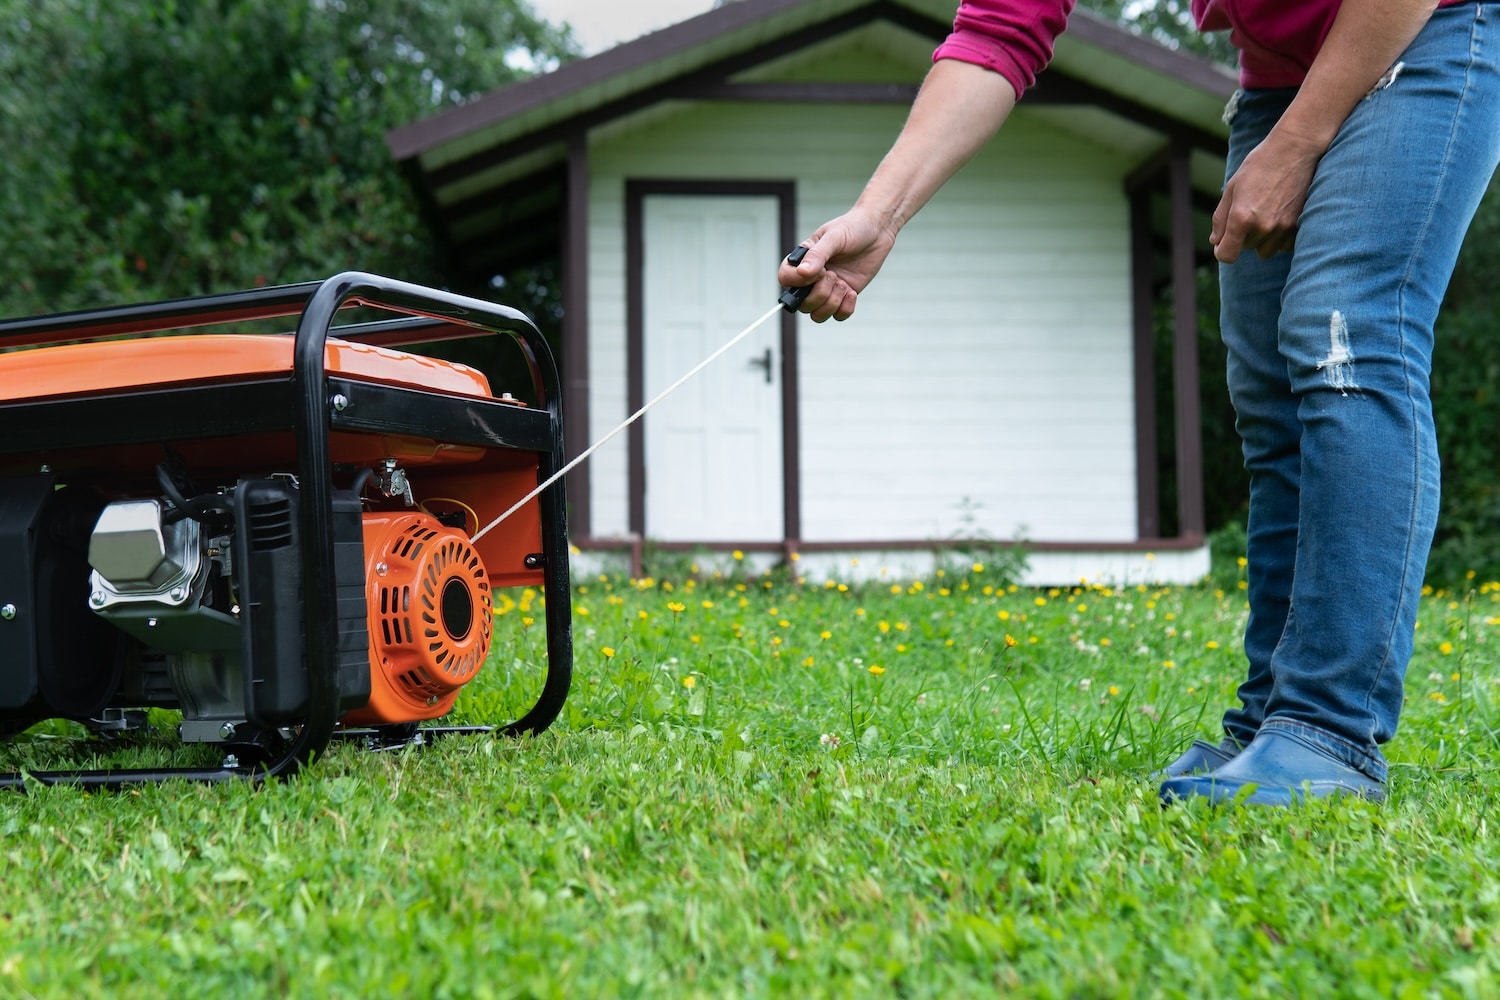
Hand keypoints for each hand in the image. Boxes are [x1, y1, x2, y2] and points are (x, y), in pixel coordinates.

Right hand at [777, 207, 897, 321]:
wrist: (877, 230)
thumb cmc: (852, 228)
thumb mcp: (833, 237)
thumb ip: (817, 255)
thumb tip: (802, 273)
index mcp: (803, 260)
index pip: (785, 279)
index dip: (798, 282)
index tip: (819, 271)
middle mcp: (812, 278)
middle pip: (801, 304)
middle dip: (819, 294)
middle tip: (834, 275)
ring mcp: (828, 289)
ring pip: (817, 315)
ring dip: (831, 303)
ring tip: (844, 284)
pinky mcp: (845, 296)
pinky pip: (838, 315)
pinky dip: (845, 308)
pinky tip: (852, 292)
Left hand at [1210, 131, 1322, 262]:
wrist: (1295, 148)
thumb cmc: (1259, 165)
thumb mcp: (1232, 188)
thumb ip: (1221, 218)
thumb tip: (1216, 241)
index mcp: (1241, 218)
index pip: (1227, 255)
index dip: (1222, 251)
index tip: (1223, 243)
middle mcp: (1263, 226)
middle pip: (1246, 248)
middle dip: (1243, 236)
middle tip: (1251, 210)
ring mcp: (1284, 226)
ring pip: (1266, 250)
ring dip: (1262, 239)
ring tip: (1266, 214)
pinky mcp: (1300, 223)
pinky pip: (1285, 246)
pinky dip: (1280, 238)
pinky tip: (1280, 217)